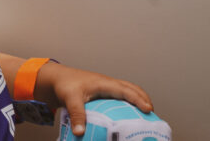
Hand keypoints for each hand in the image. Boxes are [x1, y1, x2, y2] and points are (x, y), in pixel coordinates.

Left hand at [36, 63, 152, 136]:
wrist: (57, 78)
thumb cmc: (65, 85)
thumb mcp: (70, 99)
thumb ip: (77, 115)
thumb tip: (80, 132)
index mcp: (104, 83)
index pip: (126, 90)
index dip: (138, 99)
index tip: (149, 109)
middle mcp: (108, 83)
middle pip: (132, 88)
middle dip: (144, 99)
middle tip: (152, 114)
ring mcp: (106, 86)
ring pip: (128, 89)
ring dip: (138, 98)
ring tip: (145, 113)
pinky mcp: (103, 91)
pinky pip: (120, 94)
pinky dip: (128, 101)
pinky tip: (127, 114)